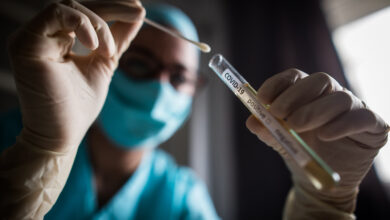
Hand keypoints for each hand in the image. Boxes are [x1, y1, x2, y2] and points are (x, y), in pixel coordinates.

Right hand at [8, 0, 144, 151]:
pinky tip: (95, 47)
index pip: (85, 11)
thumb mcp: (105, 63)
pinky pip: (55, 14)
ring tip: (110, 51)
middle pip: (79, 4)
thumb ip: (118, 37)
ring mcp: (32, 38)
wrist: (63, 135)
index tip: (138, 9)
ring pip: (70, 7)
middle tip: (138, 12)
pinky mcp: (26, 45)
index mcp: (58, 38)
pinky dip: (82, 25)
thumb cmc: (79, 105)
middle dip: (113, 6)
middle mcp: (42, 35)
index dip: (113, 6)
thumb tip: (138, 13)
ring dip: (99, 25)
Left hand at [246, 69, 388, 211]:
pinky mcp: (372, 126)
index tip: (261, 99)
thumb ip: (267, 130)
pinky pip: (362, 118)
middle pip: (319, 80)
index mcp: (308, 93)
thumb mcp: (280, 141)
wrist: (323, 178)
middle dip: (295, 96)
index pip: (294, 77)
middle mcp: (332, 95)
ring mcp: (354, 108)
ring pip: (340, 98)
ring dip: (315, 111)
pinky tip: (325, 135)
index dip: (277, 84)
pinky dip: (342, 125)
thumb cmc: (302, 151)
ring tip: (295, 126)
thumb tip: (252, 121)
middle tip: (278, 114)